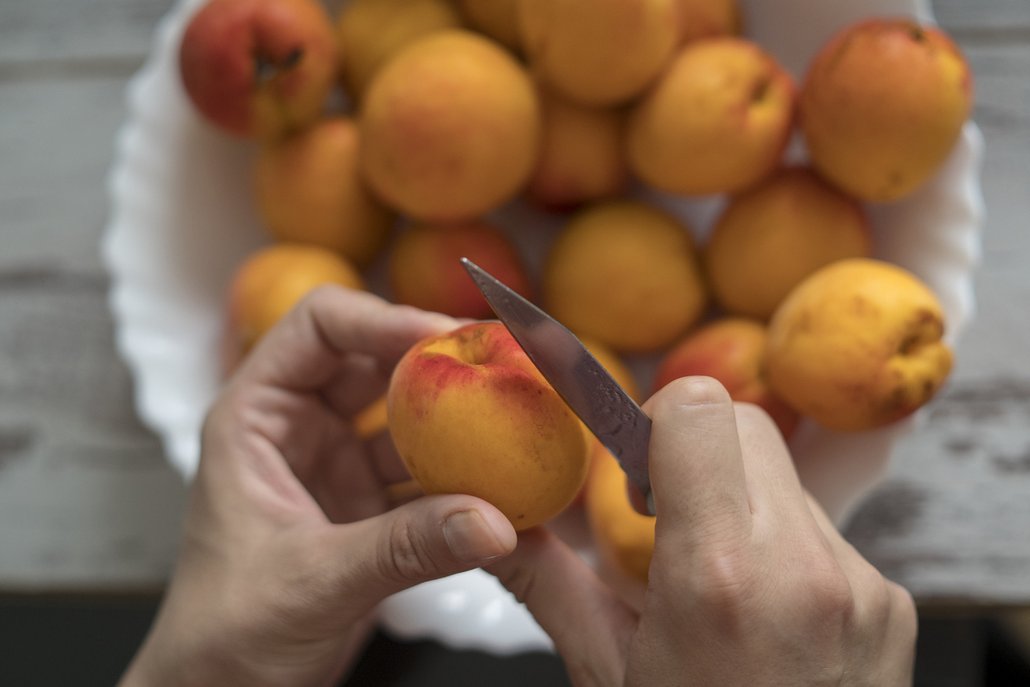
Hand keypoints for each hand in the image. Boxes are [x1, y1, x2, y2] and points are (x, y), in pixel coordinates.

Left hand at [120, 287, 516, 686]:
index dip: (382, 318)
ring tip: (513, 423)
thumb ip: (405, 549)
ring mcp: (336, 466)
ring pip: (406, 421)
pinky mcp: (368, 508)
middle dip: (436, 365)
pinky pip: (424, 477)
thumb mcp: (312, 583)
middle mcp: (299, 429)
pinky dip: (461, 481)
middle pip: (374, 363)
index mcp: (256, 417)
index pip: (319, 327)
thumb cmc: (225, 635)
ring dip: (456, 426)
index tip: (447, 340)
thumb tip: (495, 520)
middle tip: (501, 369)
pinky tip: (502, 487)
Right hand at [489, 377, 916, 685]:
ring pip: (785, 479)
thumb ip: (548, 583)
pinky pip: (825, 533)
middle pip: (746, 426)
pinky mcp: (890, 603)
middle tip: (665, 521)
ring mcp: (858, 583)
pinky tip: (764, 617)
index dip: (655, 421)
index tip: (635, 475)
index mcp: (718, 578)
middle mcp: (803, 567)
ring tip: (716, 583)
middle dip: (695, 453)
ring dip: (740, 505)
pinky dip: (783, 550)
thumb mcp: (608, 675)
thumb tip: (490, 529)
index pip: (697, 410)